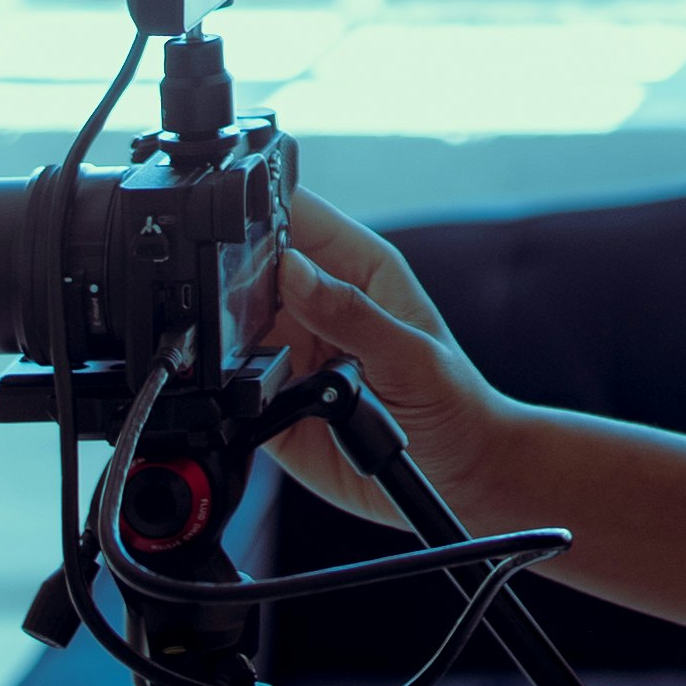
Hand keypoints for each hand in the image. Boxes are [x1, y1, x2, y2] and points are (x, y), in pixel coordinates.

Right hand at [257, 193, 537, 533]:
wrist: (459, 474)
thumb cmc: (454, 401)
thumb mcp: (411, 355)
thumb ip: (352, 314)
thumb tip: (291, 270)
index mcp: (356, 267)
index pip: (295, 215)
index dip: (259, 210)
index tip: (231, 225)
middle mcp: (316, 305)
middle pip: (250, 269)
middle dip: (229, 279)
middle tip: (233, 306)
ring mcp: (292, 351)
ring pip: (231, 327)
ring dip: (225, 337)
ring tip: (259, 360)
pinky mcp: (275, 403)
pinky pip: (234, 389)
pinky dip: (226, 390)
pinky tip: (245, 397)